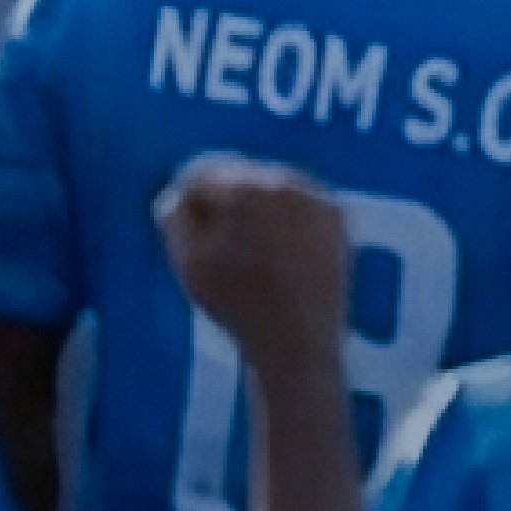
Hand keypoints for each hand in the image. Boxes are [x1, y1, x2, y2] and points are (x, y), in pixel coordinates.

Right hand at [156, 159, 355, 363]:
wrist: (296, 338)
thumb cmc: (235, 304)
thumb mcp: (190, 265)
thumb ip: (175, 222)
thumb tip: (175, 195)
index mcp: (243, 186)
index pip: (203, 172)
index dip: (188, 199)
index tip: (183, 222)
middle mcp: (283, 177)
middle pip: (241, 175)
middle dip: (224, 199)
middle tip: (215, 237)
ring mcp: (315, 194)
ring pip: (273, 186)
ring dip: (257, 205)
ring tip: (247, 246)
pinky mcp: (336, 214)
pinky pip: (301, 203)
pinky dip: (287, 217)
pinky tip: (277, 250)